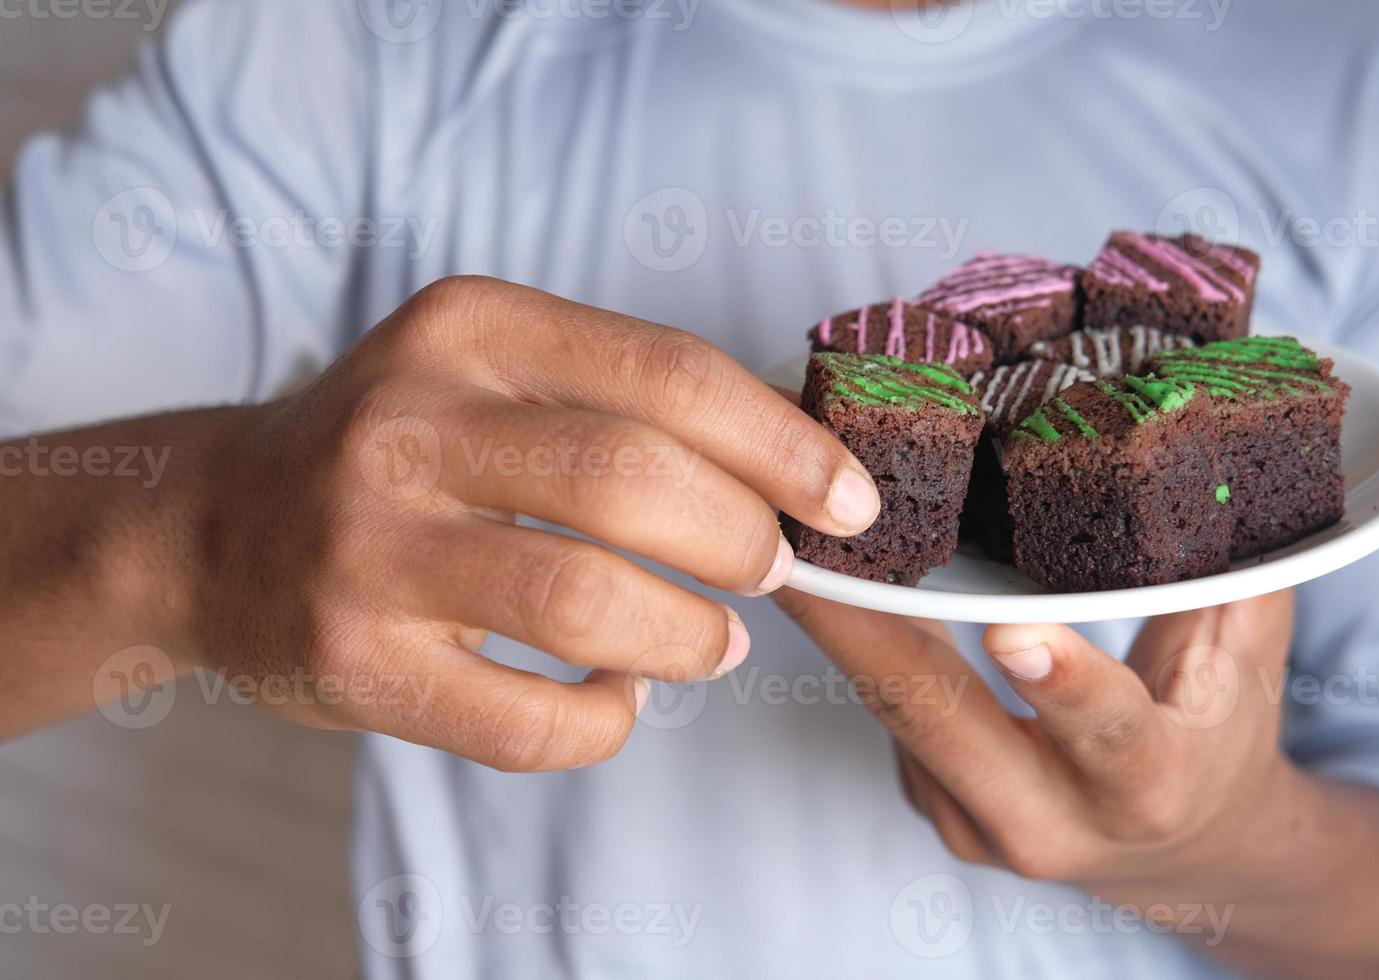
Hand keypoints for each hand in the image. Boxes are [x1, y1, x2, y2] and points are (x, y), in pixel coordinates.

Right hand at [157, 277, 879, 769]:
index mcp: (466, 330)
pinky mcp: (354, 661)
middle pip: (635, 480)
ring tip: (711, 642)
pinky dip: (606, 721)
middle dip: (743, 538)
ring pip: (588, 602)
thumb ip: (620, 395)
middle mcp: (407, 423)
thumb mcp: (485, 369)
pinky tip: (617, 695)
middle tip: (773, 570)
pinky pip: (528, 720)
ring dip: (688, 636)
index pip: (667, 373)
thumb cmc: (398, 447)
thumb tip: (794, 459)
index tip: (845, 497)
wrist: (217, 525)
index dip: (781, 443)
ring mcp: (371, 548)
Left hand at [782, 588, 1293, 876]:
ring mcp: (978, 827)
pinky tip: (835, 583)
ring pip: (898, 714)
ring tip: (798, 544)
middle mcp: (1052, 822)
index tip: (1011, 627)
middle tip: (809, 554)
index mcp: (1149, 784)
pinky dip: (861, 646)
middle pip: (945, 723)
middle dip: (868, 634)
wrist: (1184, 853)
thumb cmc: (1219, 736)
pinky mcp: (934, 807)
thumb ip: (1233, 575)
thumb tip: (1210, 460)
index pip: (1108, 734)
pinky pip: (891, 715)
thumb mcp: (1247, 660)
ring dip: (841, 630)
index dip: (1063, 682)